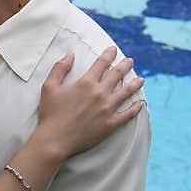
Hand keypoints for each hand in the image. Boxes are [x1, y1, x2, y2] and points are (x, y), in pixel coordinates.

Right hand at [36, 46, 143, 160]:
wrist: (55, 140)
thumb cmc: (50, 114)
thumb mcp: (49, 87)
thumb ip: (60, 68)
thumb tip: (71, 54)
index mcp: (86, 83)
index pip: (101, 63)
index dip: (109, 54)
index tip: (113, 50)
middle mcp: (100, 93)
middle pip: (117, 74)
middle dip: (125, 65)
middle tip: (130, 61)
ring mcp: (107, 109)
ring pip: (127, 92)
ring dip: (135, 84)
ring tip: (141, 79)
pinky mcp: (111, 124)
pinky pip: (128, 114)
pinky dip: (136, 108)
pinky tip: (140, 104)